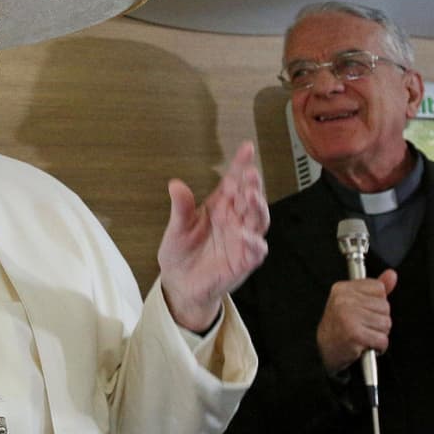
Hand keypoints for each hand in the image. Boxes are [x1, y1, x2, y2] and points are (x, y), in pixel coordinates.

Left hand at [158, 142, 269, 331]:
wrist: (180, 284)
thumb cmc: (181, 252)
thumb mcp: (176, 228)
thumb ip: (180, 208)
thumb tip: (175, 184)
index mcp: (220, 206)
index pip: (234, 181)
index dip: (241, 165)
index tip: (247, 148)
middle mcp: (234, 220)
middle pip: (249, 198)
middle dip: (252, 184)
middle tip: (250, 173)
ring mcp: (242, 240)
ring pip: (258, 221)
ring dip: (258, 208)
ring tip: (251, 196)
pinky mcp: (243, 261)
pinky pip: (255, 252)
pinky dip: (253, 244)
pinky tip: (248, 237)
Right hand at [317, 269, 397, 374]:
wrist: (325, 350)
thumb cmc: (340, 326)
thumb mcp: (354, 302)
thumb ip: (374, 289)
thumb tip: (392, 274)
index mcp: (343, 289)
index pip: (378, 288)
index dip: (376, 303)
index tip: (364, 311)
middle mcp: (344, 300)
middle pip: (385, 306)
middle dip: (379, 320)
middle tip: (363, 326)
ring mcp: (349, 317)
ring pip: (386, 324)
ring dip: (378, 334)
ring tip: (364, 335)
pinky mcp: (355, 335)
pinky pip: (382, 340)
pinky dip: (378, 346)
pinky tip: (365, 345)